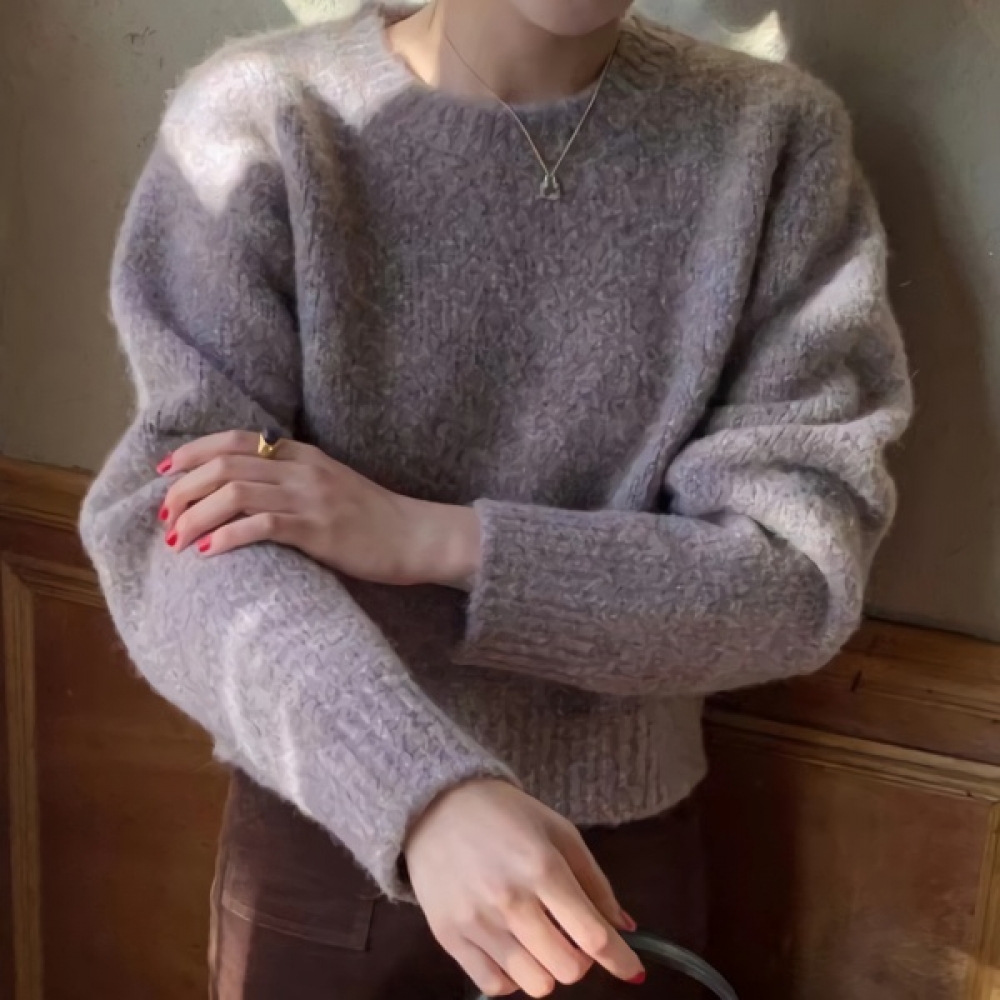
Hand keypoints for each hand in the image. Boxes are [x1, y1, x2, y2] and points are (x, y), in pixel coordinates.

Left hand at [157, 431, 480, 587]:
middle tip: (165, 516)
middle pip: (225, 464)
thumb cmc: (371, 518)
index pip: (234, 440)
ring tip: (177, 538)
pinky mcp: (318, 530)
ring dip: (196, 515)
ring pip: (235, 492)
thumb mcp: (329, 485)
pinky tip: (208, 551)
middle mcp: (301, 470)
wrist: (416, 536)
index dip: (193, 453)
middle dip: (184, 489)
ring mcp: (310, 498)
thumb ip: (290, 480)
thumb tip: (239, 491)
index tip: (165, 472)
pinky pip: (262, 525)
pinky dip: (228, 536)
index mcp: (302, 454)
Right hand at [405, 780, 644, 997]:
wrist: (438, 804)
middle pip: (567, 969)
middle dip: (579, 959)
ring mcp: (477, 923)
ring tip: (538, 940)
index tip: (633, 971)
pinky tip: (511, 947)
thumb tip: (625, 929)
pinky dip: (512, 976)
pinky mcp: (449, 937)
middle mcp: (510, 900)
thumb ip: (594, 882)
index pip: (592, 935)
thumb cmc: (506, 815)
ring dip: (546, 969)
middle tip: (570, 937)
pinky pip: (495, 986)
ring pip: (535, 985)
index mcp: (542, 868)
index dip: (620, 960)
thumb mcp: (559, 832)